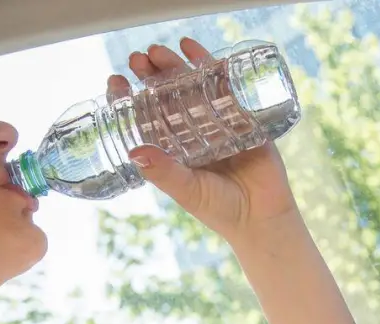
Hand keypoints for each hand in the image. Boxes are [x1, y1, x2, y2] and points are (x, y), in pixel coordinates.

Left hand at [112, 38, 299, 244]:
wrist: (263, 217)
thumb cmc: (220, 209)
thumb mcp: (187, 192)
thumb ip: (165, 173)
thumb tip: (135, 152)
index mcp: (171, 149)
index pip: (144, 118)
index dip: (127, 99)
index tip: (116, 82)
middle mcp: (190, 132)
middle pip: (165, 95)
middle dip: (150, 75)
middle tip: (138, 59)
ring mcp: (215, 122)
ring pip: (191, 86)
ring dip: (175, 66)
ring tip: (158, 51)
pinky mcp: (241, 116)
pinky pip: (225, 86)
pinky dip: (212, 66)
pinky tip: (196, 50)